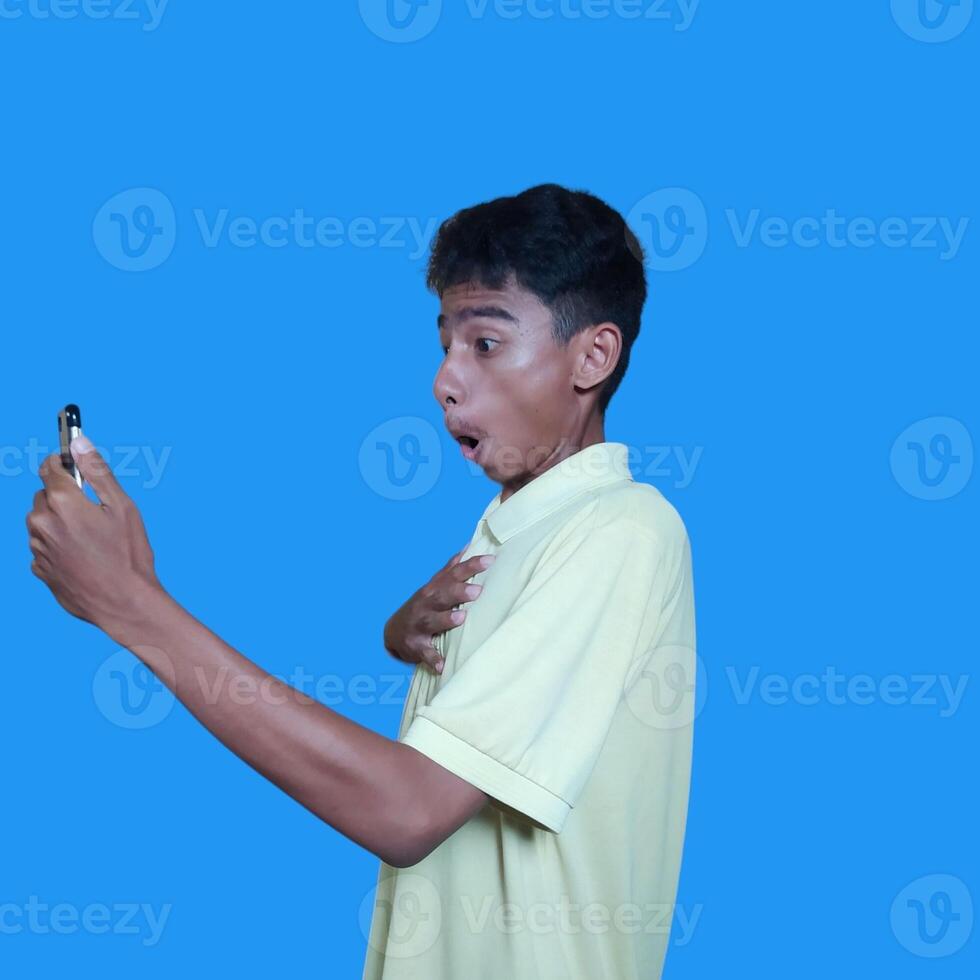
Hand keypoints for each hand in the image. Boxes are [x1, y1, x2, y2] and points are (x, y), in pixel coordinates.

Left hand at [26, 435, 162, 630]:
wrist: (123, 604)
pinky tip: (83, 556)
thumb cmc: (128, 555)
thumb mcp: (123, 507)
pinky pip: (44, 546)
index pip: (49, 467)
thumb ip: (98, 472)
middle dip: (64, 496)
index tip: (71, 464)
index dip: (61, 462)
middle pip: (44, 495)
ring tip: (91, 539)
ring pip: (42, 522)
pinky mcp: (39, 568)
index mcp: (62, 502)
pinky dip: (58, 545)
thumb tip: (80, 442)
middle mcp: (42, 522)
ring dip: (60, 522)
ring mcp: (37, 548)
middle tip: (93, 511)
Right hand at [383, 548, 495, 672]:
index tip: (490, 560)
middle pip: (443, 595)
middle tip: (478, 590)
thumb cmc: (424, 605)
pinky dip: (432, 658)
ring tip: (461, 619)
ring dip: (446, 620)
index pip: (454, 573)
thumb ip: (451, 568)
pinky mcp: (415, 645)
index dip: (471, 566)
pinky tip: (442, 665)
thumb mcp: (434, 585)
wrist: (394, 631)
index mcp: (435, 588)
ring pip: (432, 621)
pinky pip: (424, 653)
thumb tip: (468, 546)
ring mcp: (419, 624)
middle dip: (459, 592)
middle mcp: (426, 603)